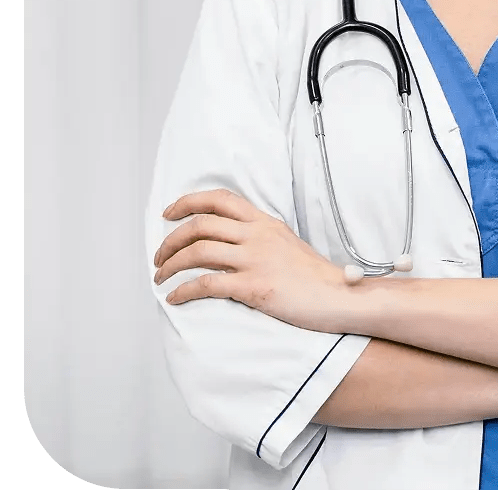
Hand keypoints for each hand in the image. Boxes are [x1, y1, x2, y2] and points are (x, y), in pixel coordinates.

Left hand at [153, 189, 344, 332]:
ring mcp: (255, 260)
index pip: (221, 199)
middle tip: (159, 256)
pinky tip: (175, 298)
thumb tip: (230, 241)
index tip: (170, 213)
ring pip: (198, 252)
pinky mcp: (254, 286)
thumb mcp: (286, 242)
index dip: (189, 202)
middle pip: (201, 224)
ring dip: (171, 265)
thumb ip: (260, 236)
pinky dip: (184, 291)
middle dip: (171, 239)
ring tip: (161, 278)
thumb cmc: (314, 276)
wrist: (338, 295)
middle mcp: (258, 235)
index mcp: (264, 222)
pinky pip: (207, 284)